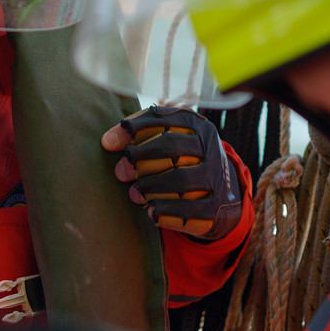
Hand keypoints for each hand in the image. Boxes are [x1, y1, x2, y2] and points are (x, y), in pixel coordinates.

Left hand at [102, 105, 243, 241]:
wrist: (222, 194)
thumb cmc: (181, 162)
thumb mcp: (168, 141)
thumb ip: (140, 135)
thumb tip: (108, 141)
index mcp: (197, 125)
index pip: (163, 119)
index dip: (133, 128)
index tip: (108, 143)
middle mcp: (210, 146)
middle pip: (171, 146)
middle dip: (139, 159)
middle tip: (119, 172)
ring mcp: (217, 176)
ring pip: (180, 179)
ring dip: (150, 186)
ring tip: (134, 193)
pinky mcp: (218, 205)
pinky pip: (189, 209)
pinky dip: (165, 211)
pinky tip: (150, 211)